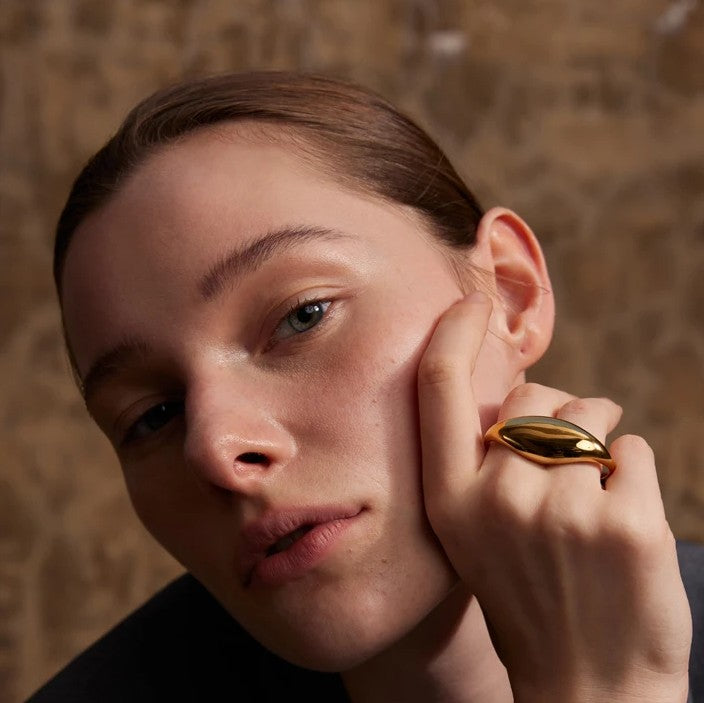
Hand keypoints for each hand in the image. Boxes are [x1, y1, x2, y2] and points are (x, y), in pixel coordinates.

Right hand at [417, 292, 691, 702]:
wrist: (588, 687)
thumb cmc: (529, 595)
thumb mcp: (474, 534)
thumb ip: (481, 465)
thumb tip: (523, 396)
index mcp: (450, 501)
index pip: (439, 389)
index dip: (452, 334)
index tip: (471, 303)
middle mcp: (497, 499)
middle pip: (532, 398)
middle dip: (556, 412)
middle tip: (567, 463)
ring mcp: (562, 511)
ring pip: (589, 414)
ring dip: (599, 438)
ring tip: (595, 497)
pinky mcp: (628, 523)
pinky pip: (633, 447)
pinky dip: (635, 471)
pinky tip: (624, 522)